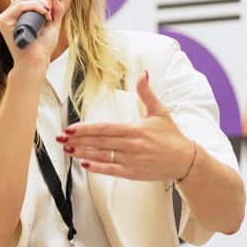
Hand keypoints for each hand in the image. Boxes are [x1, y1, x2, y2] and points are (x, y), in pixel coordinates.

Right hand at [0, 0, 65, 72]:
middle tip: (52, 10)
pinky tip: (44, 14)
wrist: (36, 62)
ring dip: (41, 2)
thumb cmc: (42, 47)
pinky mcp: (3, 22)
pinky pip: (20, 5)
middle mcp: (11, 13)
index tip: (53, 3)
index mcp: (19, 12)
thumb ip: (56, 9)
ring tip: (49, 15)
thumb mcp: (53, 23)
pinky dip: (35, 6)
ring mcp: (5, 17)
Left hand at [57, 71, 194, 179]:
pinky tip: (84, 164)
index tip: (70, 128)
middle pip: (99, 142)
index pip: (105, 128)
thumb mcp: (159, 111)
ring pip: (102, 156)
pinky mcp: (134, 173)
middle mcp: (132, 145)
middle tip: (60, 138)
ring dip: (83, 153)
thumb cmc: (172, 135)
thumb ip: (147, 93)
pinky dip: (97, 167)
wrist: (186, 159)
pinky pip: (111, 170)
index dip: (86, 129)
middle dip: (78, 140)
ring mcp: (132, 160)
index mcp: (135, 129)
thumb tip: (143, 74)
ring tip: (67, 150)